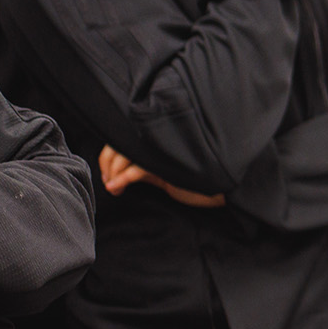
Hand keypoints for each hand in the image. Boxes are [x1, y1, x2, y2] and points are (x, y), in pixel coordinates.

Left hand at [98, 145, 224, 207]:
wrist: (220, 189)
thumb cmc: (194, 181)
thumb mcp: (162, 173)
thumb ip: (144, 169)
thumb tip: (115, 175)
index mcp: (155, 140)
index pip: (121, 139)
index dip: (107, 157)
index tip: (108, 177)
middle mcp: (156, 141)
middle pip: (118, 145)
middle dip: (107, 166)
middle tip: (109, 183)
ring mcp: (160, 151)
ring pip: (124, 155)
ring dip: (113, 174)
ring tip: (114, 188)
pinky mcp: (166, 164)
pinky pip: (137, 169)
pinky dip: (122, 179)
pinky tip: (118, 188)